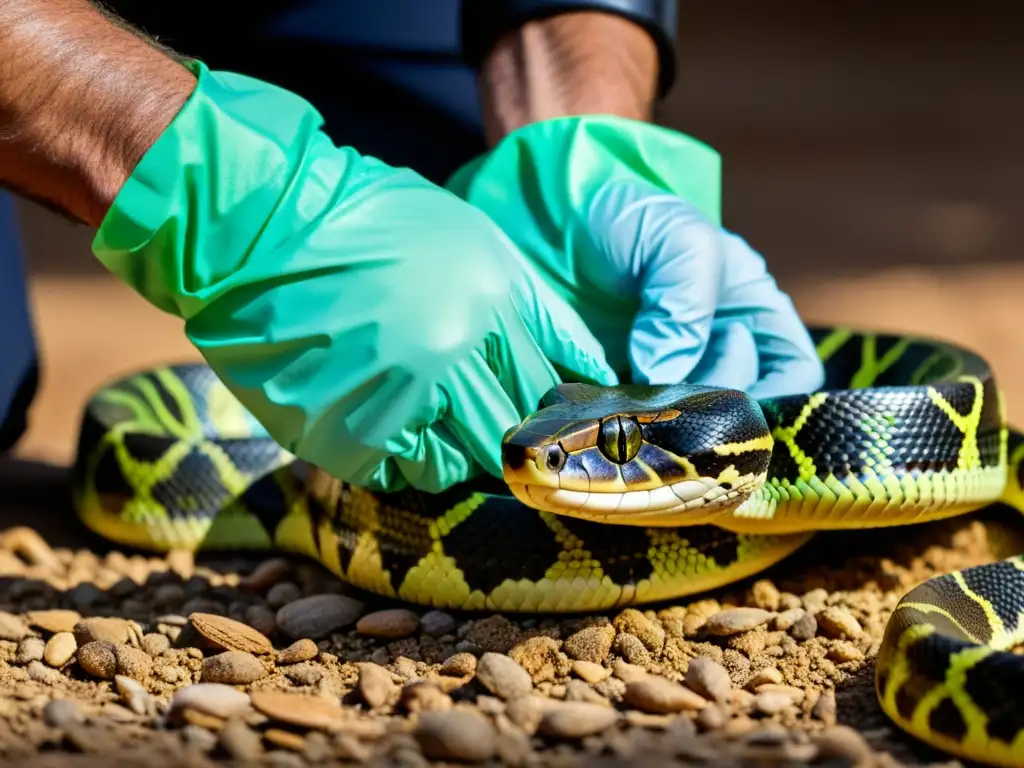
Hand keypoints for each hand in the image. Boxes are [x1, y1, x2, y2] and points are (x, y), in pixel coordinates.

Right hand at [93, 63, 615, 491]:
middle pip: (513, 431)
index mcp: (487, 303)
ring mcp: (394, 401)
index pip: (553, 382)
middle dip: (512, 431)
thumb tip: (586, 369)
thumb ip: (530, 305)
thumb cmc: (370, 224)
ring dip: (455, 447)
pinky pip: (400, 476)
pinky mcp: (343, 437)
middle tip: (494, 421)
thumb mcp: (469, 240)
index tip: (562, 419)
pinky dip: (401, 457)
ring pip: (461, 463)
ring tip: (426, 408)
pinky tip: (382, 416)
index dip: (562, 405)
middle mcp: (449, 357)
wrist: (258, 228)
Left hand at [447, 115, 823, 398]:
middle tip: (667, 390)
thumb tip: (667, 373)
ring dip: (665, 425)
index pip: (793, 373)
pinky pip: (631, 426)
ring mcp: (663, 376)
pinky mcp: (616, 392)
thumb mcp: (675, 240)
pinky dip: (623, 425)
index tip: (737, 406)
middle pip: (739, 410)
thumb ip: (685, 305)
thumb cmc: (625, 215)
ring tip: (633, 399)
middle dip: (710, 412)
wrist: (543, 216)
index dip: (778, 397)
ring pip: (684, 428)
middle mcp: (713, 352)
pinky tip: (606, 410)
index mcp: (750, 312)